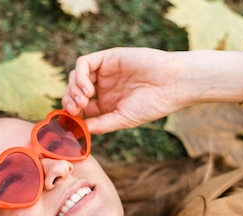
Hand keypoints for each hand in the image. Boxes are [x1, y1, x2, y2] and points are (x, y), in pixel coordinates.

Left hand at [62, 47, 242, 133]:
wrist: (172, 84)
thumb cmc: (152, 105)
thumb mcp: (122, 119)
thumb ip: (100, 124)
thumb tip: (77, 129)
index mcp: (105, 103)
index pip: (79, 107)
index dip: (71, 114)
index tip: (71, 121)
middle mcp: (103, 87)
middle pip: (73, 91)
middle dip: (70, 101)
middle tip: (75, 110)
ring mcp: (104, 71)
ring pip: (75, 77)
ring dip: (74, 90)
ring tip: (84, 100)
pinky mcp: (108, 58)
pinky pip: (84, 63)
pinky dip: (80, 76)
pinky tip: (89, 90)